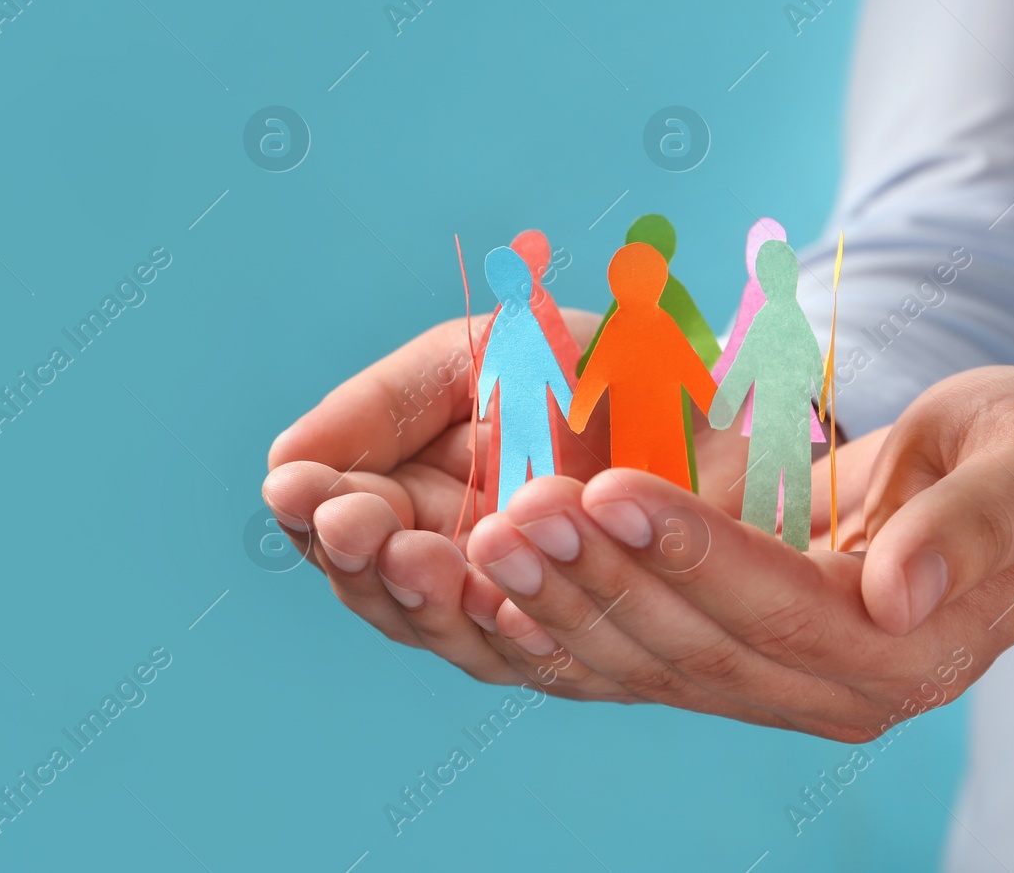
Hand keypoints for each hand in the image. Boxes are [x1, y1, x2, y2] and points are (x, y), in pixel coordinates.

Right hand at [262, 310, 766, 696]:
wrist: (730, 384)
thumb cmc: (597, 364)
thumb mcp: (475, 359)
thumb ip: (380, 407)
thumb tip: (282, 468)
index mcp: (421, 502)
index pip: (342, 528)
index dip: (317, 516)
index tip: (302, 492)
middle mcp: (465, 570)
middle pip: (386, 596)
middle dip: (366, 562)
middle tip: (355, 526)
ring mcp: (530, 612)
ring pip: (457, 636)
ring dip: (433, 600)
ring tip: (417, 554)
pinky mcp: (605, 641)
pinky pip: (554, 655)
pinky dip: (524, 626)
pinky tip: (500, 595)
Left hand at [468, 366, 1013, 738]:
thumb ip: (971, 527)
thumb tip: (904, 590)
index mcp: (912, 648)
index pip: (784, 608)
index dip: (694, 551)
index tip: (609, 488)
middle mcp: (840, 690)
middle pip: (699, 645)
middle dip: (603, 574)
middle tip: (517, 510)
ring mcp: (780, 688)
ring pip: (652, 662)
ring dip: (567, 599)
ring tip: (495, 534)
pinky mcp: (735, 666)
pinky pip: (636, 666)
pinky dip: (567, 632)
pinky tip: (501, 590)